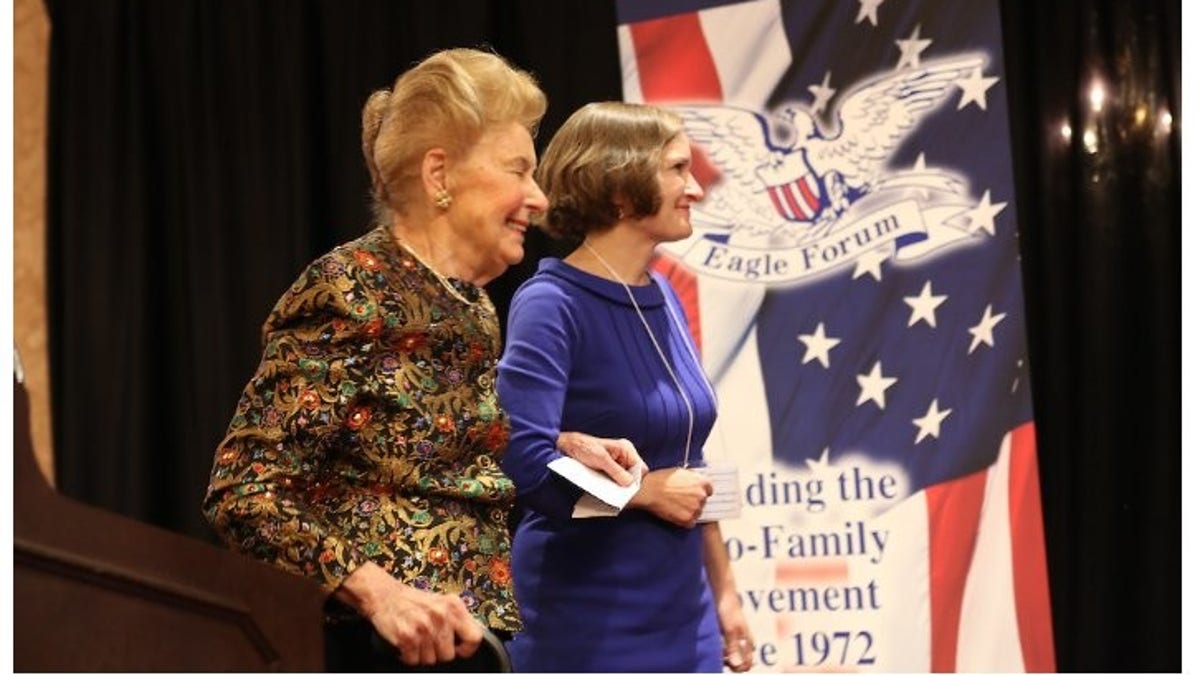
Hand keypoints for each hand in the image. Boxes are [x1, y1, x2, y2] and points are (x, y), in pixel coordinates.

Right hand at [335, 563, 481, 666]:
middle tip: (428, 642)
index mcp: (453, 606)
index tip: (459, 649)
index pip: (474, 637)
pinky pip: (414, 661)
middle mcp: (441, 616)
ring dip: (422, 654)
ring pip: (431, 660)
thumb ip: (456, 619)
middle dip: (438, 653)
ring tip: (416, 640)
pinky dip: (408, 656)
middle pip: (449, 654)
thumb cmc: (412, 601)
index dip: (467, 649)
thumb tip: (470, 640)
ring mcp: (424, 627)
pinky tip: (406, 643)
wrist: (383, 594)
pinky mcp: (407, 637)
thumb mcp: (441, 602)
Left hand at [556, 431, 648, 485]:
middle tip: (615, 489)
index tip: (626, 488)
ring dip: (617, 484)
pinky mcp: (610, 468)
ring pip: (625, 479)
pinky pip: (616, 479)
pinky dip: (611, 484)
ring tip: (607, 487)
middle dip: (626, 483)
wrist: (568, 446)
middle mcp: (624, 455)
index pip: (641, 468)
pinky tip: (604, 485)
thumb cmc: (584, 447)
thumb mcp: (601, 459)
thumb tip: (629, 483)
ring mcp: (617, 462)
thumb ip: (616, 471)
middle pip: (634, 475)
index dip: (635, 480)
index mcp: (626, 449)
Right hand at [628, 467, 711, 526]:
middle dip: (694, 501)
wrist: (649, 490)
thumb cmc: (661, 480)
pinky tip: (675, 513)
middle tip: (681, 500)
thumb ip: (692, 478)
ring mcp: (695, 508)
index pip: (709, 489)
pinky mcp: (687, 519)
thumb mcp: (681, 472)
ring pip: (697, 513)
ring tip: (676, 506)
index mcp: (702, 482)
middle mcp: (701, 495)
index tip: (694, 493)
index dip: (700, 491)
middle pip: (703, 502)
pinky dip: (684, 521)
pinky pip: (690, 523)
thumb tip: (695, 482)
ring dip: (689, 511)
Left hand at [717, 592, 754, 671]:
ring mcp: (734, 637)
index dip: (737, 668)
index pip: (747, 664)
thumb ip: (734, 648)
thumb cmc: (728, 609)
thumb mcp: (730, 630)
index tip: (725, 661)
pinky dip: (718, 647)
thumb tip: (737, 665)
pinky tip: (713, 640)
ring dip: (722, 655)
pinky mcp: (725, 632)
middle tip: (719, 653)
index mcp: (749, 642)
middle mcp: (743, 641)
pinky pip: (723, 647)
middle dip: (729, 661)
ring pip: (730, 655)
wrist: (721, 591)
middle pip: (738, 661)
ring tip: (716, 645)